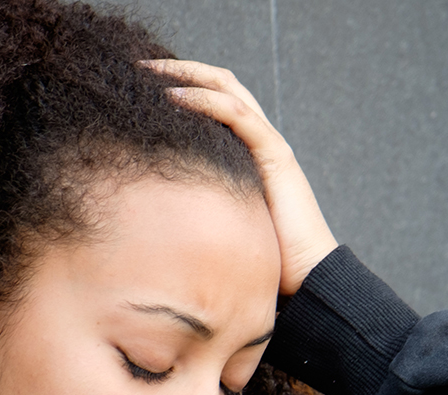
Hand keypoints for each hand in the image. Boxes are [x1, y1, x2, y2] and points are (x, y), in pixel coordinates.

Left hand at [144, 59, 337, 294]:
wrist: (308, 275)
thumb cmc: (267, 257)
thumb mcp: (222, 221)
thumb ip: (200, 204)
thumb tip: (154, 212)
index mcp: (248, 150)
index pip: (215, 99)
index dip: (182, 83)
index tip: (140, 83)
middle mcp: (260, 139)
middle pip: (221, 83)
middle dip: (179, 67)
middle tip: (140, 65)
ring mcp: (270, 144)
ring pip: (229, 88)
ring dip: (187, 74)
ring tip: (150, 72)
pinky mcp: (276, 156)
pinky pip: (238, 115)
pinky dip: (205, 101)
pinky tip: (174, 97)